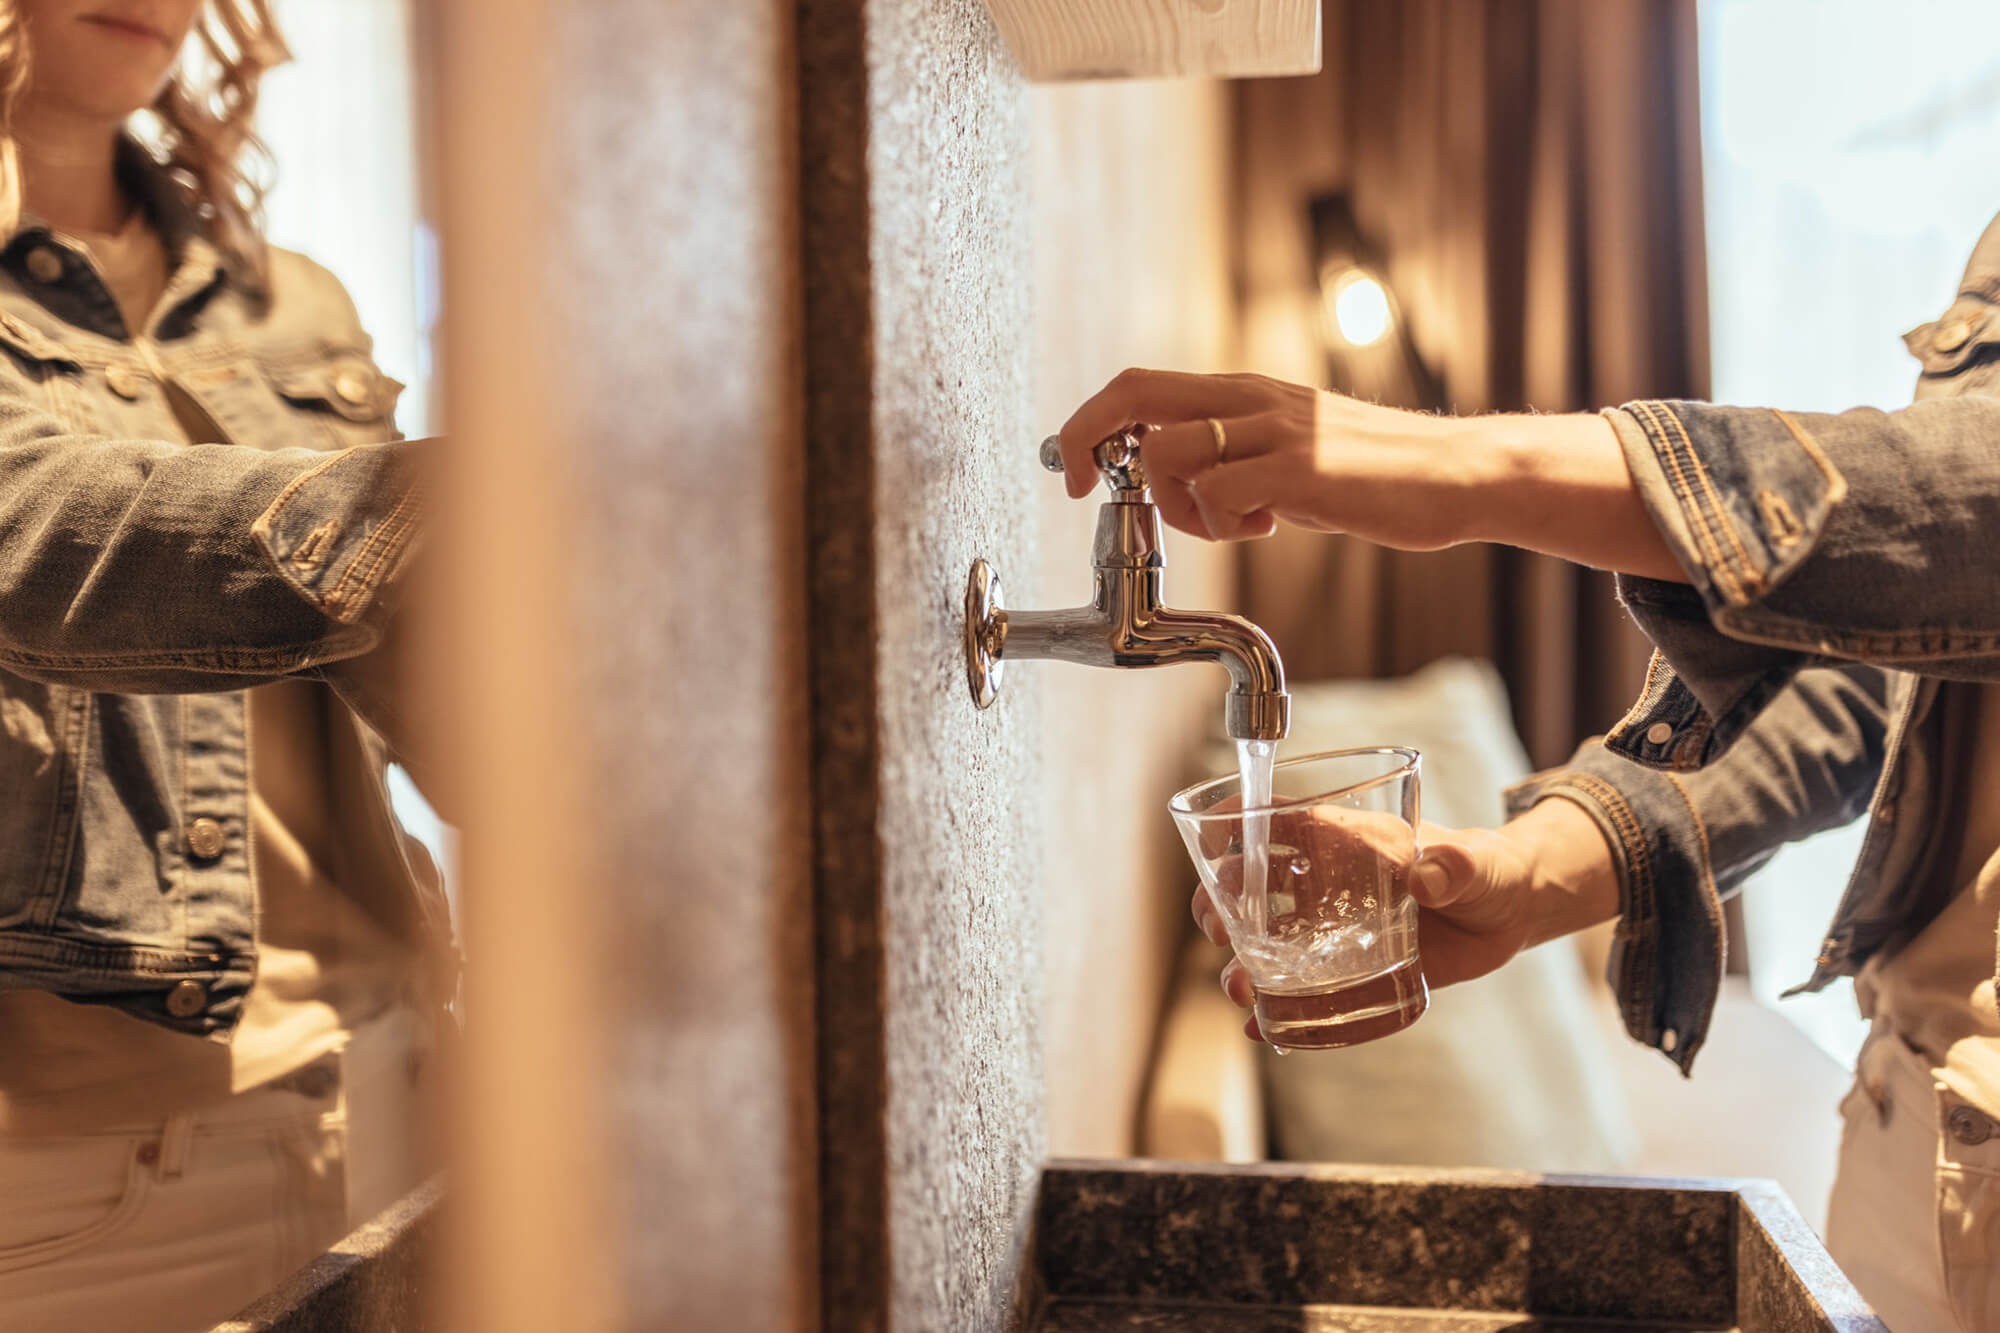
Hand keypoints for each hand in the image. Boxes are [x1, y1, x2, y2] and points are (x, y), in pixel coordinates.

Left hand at [1055, 367, 1683, 581]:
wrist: (1457, 473)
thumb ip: (1235, 460)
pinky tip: (1268, 528)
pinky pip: (1219, 493)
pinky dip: (1221, 524)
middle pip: (1135, 395)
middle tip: (1084, 489)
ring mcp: (1277, 430)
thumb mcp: (1290, 451)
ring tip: (1229, 524)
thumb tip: (1179, 488)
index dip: (1091, 421)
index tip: (1077, 469)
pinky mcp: (1302, 469)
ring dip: (1174, 504)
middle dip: (1088, 440)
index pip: (1140, 384)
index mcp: (1244, 392)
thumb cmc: (1375, 472)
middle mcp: (1252, 399)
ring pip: (1168, 453)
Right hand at [1191, 798, 1618, 1041]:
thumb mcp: (1476, 864)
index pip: (1278, 819)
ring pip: (1264, 942)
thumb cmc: (1485, 870)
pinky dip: (1275, 1012)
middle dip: (1218, 902)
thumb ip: (1456, 865)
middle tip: (1217, 927)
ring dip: (1240, 963)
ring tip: (1241, 989)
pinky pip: (1300, 991)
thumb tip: (1431, 874)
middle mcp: (1325, 882)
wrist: (1506, 913)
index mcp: (1345, 841)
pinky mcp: (1347, 972)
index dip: (1237, 819)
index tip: (1207, 833)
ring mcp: (1331, 929)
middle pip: (1249, 883)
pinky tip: (1263, 1030)